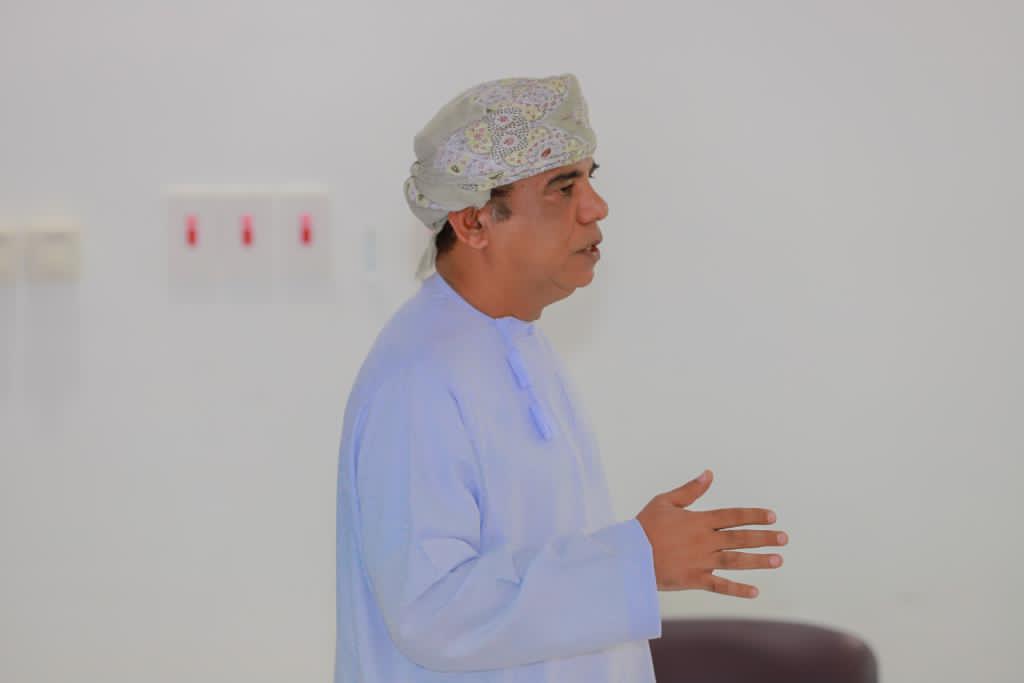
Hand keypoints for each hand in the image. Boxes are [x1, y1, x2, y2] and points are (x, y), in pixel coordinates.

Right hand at [634, 469, 786, 597]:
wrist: (629, 554)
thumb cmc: (645, 526)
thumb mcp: (665, 501)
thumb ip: (690, 490)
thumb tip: (709, 474)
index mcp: (699, 520)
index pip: (732, 516)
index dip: (753, 515)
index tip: (773, 516)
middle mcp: (704, 540)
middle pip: (740, 538)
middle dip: (764, 537)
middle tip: (784, 538)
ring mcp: (700, 561)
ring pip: (735, 561)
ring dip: (758, 561)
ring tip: (778, 560)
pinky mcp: (694, 579)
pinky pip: (719, 585)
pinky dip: (737, 589)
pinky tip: (755, 591)